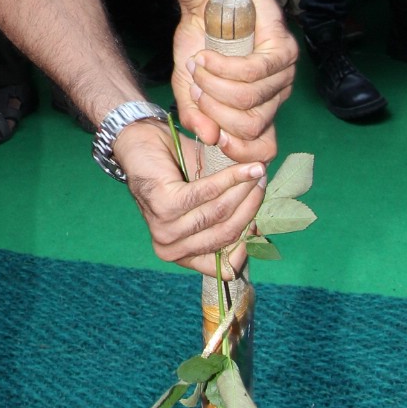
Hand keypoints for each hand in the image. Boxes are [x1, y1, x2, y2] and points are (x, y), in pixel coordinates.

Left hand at [113, 121, 263, 275]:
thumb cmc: (175, 173)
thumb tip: (257, 233)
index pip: (223, 263)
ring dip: (244, 189)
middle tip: (264, 183)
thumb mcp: (204, 203)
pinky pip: (210, 193)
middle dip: (251, 207)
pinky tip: (249, 168)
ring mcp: (165, 228)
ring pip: (220, 212)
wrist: (142, 144)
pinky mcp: (166, 205)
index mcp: (178, 254)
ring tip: (259, 171)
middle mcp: (169, 247)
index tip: (263, 221)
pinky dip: (233, 178)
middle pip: (226, 233)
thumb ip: (226, 221)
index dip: (248, 243)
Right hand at [171, 0, 296, 164]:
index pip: (264, 148)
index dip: (239, 150)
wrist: (207, 1)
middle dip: (215, 111)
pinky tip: (207, 56)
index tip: (213, 136)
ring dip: (213, 84)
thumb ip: (195, 113)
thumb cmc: (200, 43)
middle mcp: (274, 98)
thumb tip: (208, 137)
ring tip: (198, 65)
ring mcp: (283, 75)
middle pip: (251, 126)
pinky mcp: (284, 50)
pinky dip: (223, 67)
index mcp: (256, 111)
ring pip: (249, 99)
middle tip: (196, 90)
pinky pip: (254, 71)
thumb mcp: (188, 85)